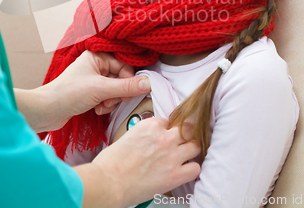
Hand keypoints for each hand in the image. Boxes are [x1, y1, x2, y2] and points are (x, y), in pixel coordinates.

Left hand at [48, 51, 150, 126]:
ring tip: (102, 106)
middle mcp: (95, 65)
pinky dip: (105, 104)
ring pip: (115, 89)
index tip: (129, 92)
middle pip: (121, 78)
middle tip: (112, 100)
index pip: (124, 65)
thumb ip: (126, 87)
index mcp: (97, 56)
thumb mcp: (100, 89)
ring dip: (111, 100)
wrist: (46, 111)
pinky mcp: (90, 92)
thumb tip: (148, 83)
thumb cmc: (68, 94)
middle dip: (118, 93)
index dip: (128, 80)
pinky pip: (107, 97)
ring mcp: (92, 79)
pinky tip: (97, 109)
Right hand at [75, 117, 200, 207]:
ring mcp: (171, 155)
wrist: (108, 182)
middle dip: (185, 135)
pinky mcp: (175, 175)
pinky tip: (183, 171)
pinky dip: (191, 170)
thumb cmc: (111, 163)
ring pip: (195, 146)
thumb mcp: (128, 136)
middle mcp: (163, 137)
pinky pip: (195, 168)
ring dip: (190, 151)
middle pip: (188, 128)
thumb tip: (151, 141)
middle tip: (180, 143)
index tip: (165, 136)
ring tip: (184, 157)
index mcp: (150, 125)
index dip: (167, 130)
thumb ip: (145, 135)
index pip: (168, 121)